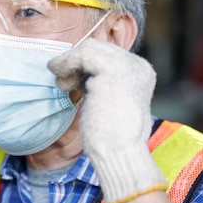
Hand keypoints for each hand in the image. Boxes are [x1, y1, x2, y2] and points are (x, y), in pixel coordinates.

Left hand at [48, 38, 166, 202]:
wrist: (120, 155)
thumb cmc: (113, 139)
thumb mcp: (112, 104)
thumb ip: (104, 86)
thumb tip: (82, 79)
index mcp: (141, 73)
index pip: (107, 54)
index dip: (84, 65)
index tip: (72, 83)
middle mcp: (137, 65)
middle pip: (97, 47)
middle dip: (75, 62)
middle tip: (64, 84)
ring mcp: (126, 66)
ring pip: (88, 48)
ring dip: (68, 63)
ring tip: (62, 85)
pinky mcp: (112, 70)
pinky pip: (82, 54)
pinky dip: (66, 63)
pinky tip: (61, 82)